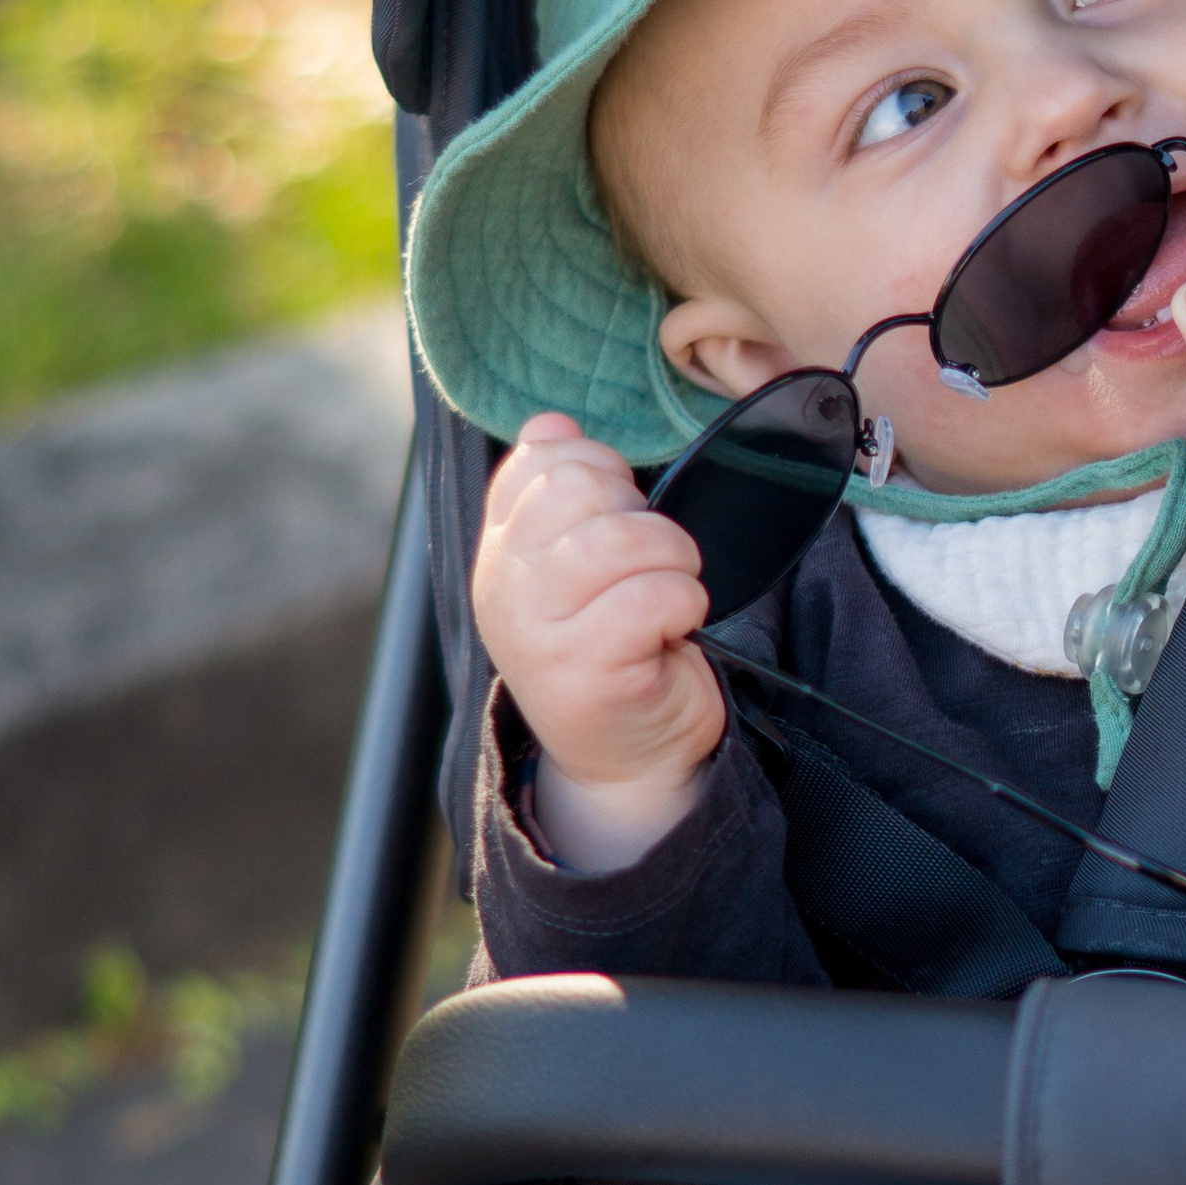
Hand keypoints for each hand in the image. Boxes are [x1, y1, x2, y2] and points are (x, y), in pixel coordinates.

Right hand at [471, 416, 725, 869]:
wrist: (628, 760)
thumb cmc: (618, 652)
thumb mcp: (583, 566)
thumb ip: (562, 492)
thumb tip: (551, 424)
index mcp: (501, 549)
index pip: (543, 460)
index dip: (605, 471)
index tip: (623, 520)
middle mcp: (504, 585)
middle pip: (579, 487)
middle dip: (643, 513)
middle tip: (657, 564)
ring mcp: (537, 631)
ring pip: (619, 539)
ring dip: (673, 559)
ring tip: (674, 594)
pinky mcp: (583, 670)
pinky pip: (651, 598)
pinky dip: (684, 604)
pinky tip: (678, 629)